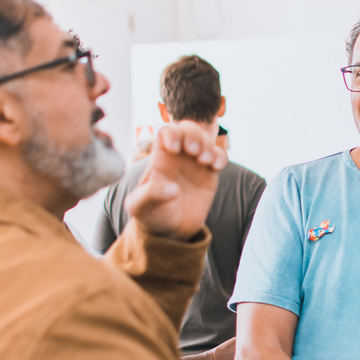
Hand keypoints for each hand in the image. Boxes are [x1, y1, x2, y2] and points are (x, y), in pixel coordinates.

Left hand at [125, 120, 226, 240]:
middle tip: (193, 151)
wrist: (170, 230)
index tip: (174, 149)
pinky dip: (221, 157)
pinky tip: (216, 167)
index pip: (166, 132)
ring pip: (206, 140)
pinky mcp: (209, 174)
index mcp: (160, 157)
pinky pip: (219, 157)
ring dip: (208, 145)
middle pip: (188, 129)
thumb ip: (149, 194)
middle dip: (193, 135)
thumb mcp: (139, 206)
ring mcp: (195, 164)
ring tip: (204, 161)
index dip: (172, 134)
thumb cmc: (150, 214)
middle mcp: (179, 156)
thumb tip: (173, 189)